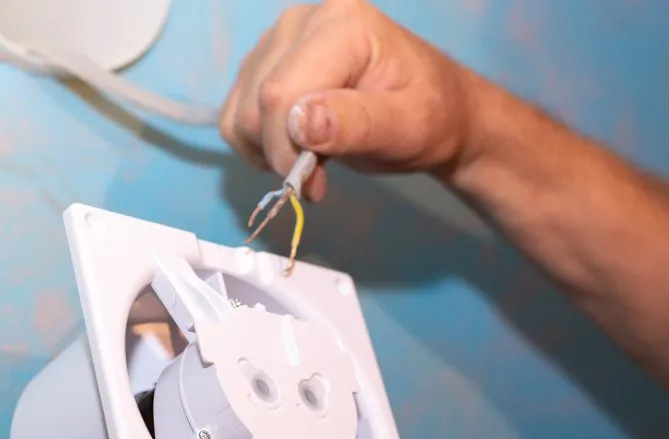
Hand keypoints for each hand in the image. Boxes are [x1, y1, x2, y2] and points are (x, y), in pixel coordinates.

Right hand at [220, 0, 480, 200]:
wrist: (434, 109)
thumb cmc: (428, 118)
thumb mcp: (407, 128)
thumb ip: (356, 124)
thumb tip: (298, 123)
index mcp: (340, 24)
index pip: (280, 92)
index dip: (286, 149)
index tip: (313, 185)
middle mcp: (300, 21)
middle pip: (256, 104)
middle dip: (281, 153)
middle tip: (321, 175)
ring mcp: (277, 40)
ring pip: (240, 113)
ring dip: (270, 151)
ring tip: (315, 157)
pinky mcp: (263, 64)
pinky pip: (235, 115)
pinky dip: (258, 144)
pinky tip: (296, 146)